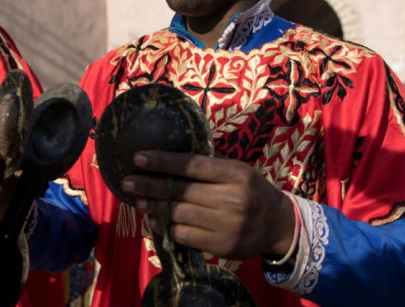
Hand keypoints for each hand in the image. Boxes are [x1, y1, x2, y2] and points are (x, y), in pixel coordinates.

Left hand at [122, 151, 293, 259]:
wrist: (276, 224)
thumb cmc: (249, 189)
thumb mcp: (235, 170)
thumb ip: (206, 168)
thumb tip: (163, 161)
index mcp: (236, 174)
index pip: (192, 165)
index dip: (163, 161)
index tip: (138, 158)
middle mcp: (233, 199)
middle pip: (180, 192)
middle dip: (149, 186)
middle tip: (127, 182)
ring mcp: (228, 225)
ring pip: (178, 215)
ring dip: (153, 207)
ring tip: (137, 200)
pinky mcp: (222, 246)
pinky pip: (183, 235)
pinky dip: (164, 227)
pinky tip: (154, 220)